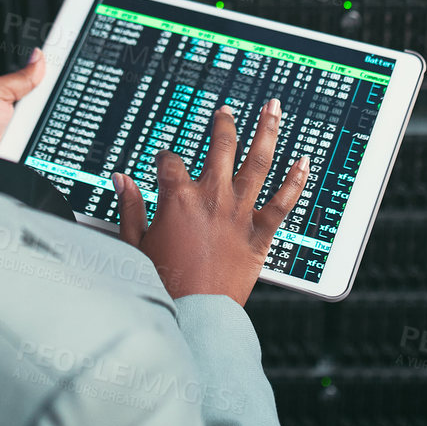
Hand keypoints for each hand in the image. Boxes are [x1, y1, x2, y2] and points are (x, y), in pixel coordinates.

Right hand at [114, 99, 310, 306]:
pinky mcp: (260, 234)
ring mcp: (240, 214)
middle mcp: (213, 198)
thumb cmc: (164, 285)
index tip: (164, 162)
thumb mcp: (135, 244)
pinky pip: (284, 202)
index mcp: (178, 198)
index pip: (170, 162)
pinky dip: (296, 180)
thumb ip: (130, 207)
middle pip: (221, 146)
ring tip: (273, 108)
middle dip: (223, 123)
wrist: (194, 317)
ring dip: (267, 130)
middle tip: (225, 111)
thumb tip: (122, 180)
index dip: (164, 159)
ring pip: (259, 161)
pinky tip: (304, 161)